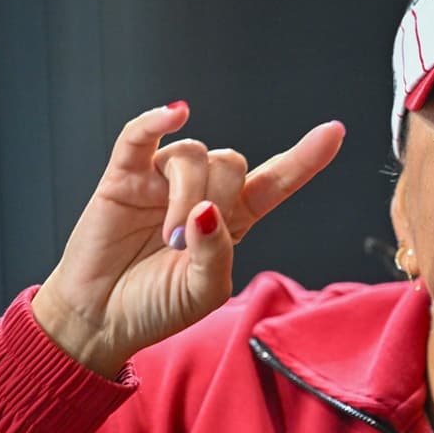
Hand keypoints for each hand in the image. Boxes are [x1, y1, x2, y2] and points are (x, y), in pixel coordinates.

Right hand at [32, 102, 344, 376]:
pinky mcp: (123, 177)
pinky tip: (174, 113)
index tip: (334, 132)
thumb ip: (217, 253)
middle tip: (186, 242)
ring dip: (186, 192)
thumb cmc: (155, 308)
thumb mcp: (203, 292)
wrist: (99, 320)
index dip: (304, 159)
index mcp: (232, 221)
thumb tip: (207, 209)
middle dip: (218, 196)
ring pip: (192, 155)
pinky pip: (141, 136)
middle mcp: (202, 193)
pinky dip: (156, 120)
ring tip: (168, 235)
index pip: (276, 181)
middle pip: (230, 162)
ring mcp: (161, 182)